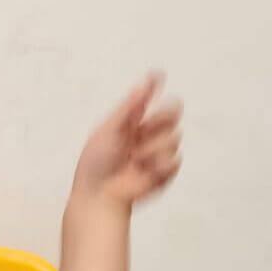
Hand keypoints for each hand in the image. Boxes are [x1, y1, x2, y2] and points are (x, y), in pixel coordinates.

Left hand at [72, 73, 181, 204]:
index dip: (154, 85)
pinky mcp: (165, 171)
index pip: (149, 97)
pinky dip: (159, 166)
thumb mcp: (108, 130)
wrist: (100, 194)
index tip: (158, 75)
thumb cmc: (96, 164)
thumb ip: (129, 107)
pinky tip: (143, 172)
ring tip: (134, 160)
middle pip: (174, 110)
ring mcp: (157, 150)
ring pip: (175, 136)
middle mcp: (148, 132)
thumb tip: (145, 82)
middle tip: (146, 127)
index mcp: (131, 119)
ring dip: (154, 148)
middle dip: (164, 117)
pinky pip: (175, 160)